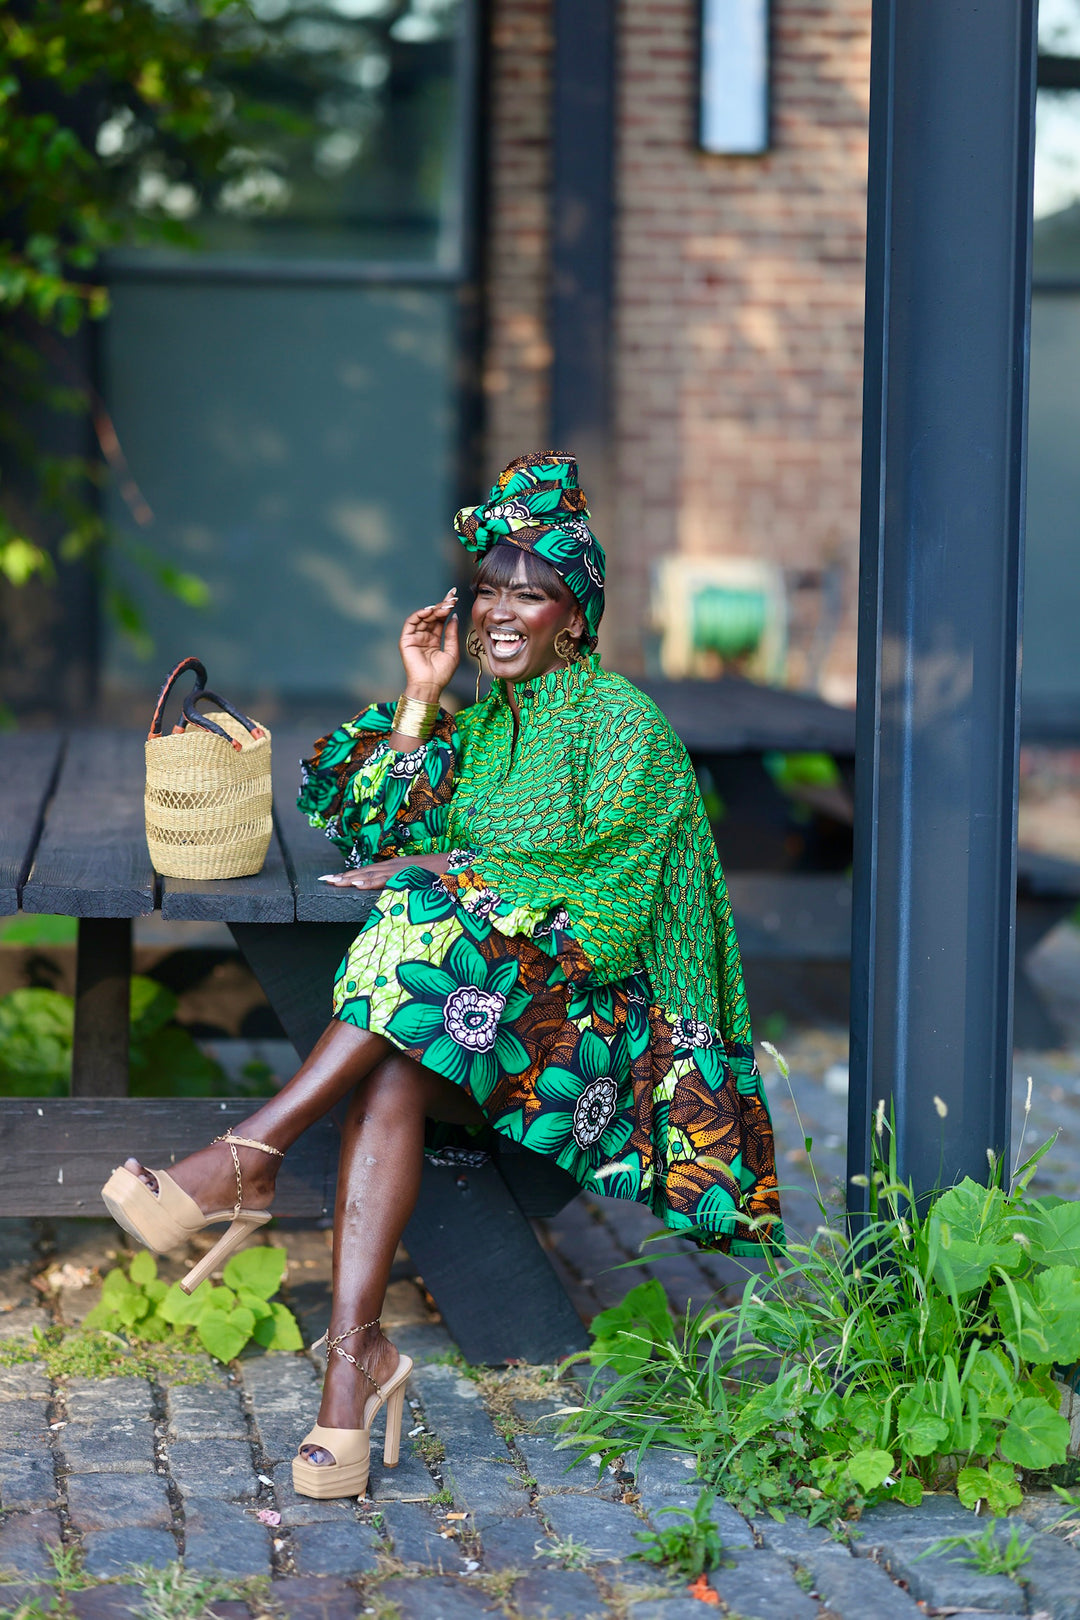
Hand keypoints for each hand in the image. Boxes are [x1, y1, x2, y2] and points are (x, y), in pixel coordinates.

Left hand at [318, 852, 452, 888]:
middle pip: (366, 871)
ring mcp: (402, 869)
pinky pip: (387, 879)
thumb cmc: (445, 876)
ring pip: (372, 874)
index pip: (369, 871)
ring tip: (334, 882)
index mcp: (397, 867)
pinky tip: (358, 885)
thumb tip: (396, 897)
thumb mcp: (421, 882)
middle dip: (345, 876)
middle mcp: (396, 865)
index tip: (333, 879)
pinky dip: (372, 882)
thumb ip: (407, 887)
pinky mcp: (409, 874)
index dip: (351, 875)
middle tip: (324, 880)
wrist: (464, 866)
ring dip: (352, 878)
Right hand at [399, 588, 459, 701]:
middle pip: (432, 616)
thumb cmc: (442, 673)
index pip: (440, 619)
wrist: (430, 685)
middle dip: (442, 605)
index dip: (446, 607)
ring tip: (444, 606)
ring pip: (423, 617)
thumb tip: (453, 616)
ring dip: (434, 609)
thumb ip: (451, 633)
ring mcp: (415, 637)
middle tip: (452, 598)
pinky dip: (419, 614)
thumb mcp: (452, 651)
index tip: (455, 596)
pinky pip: (411, 623)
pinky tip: (430, 611)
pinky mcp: (406, 640)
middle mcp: (424, 636)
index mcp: (434, 639)